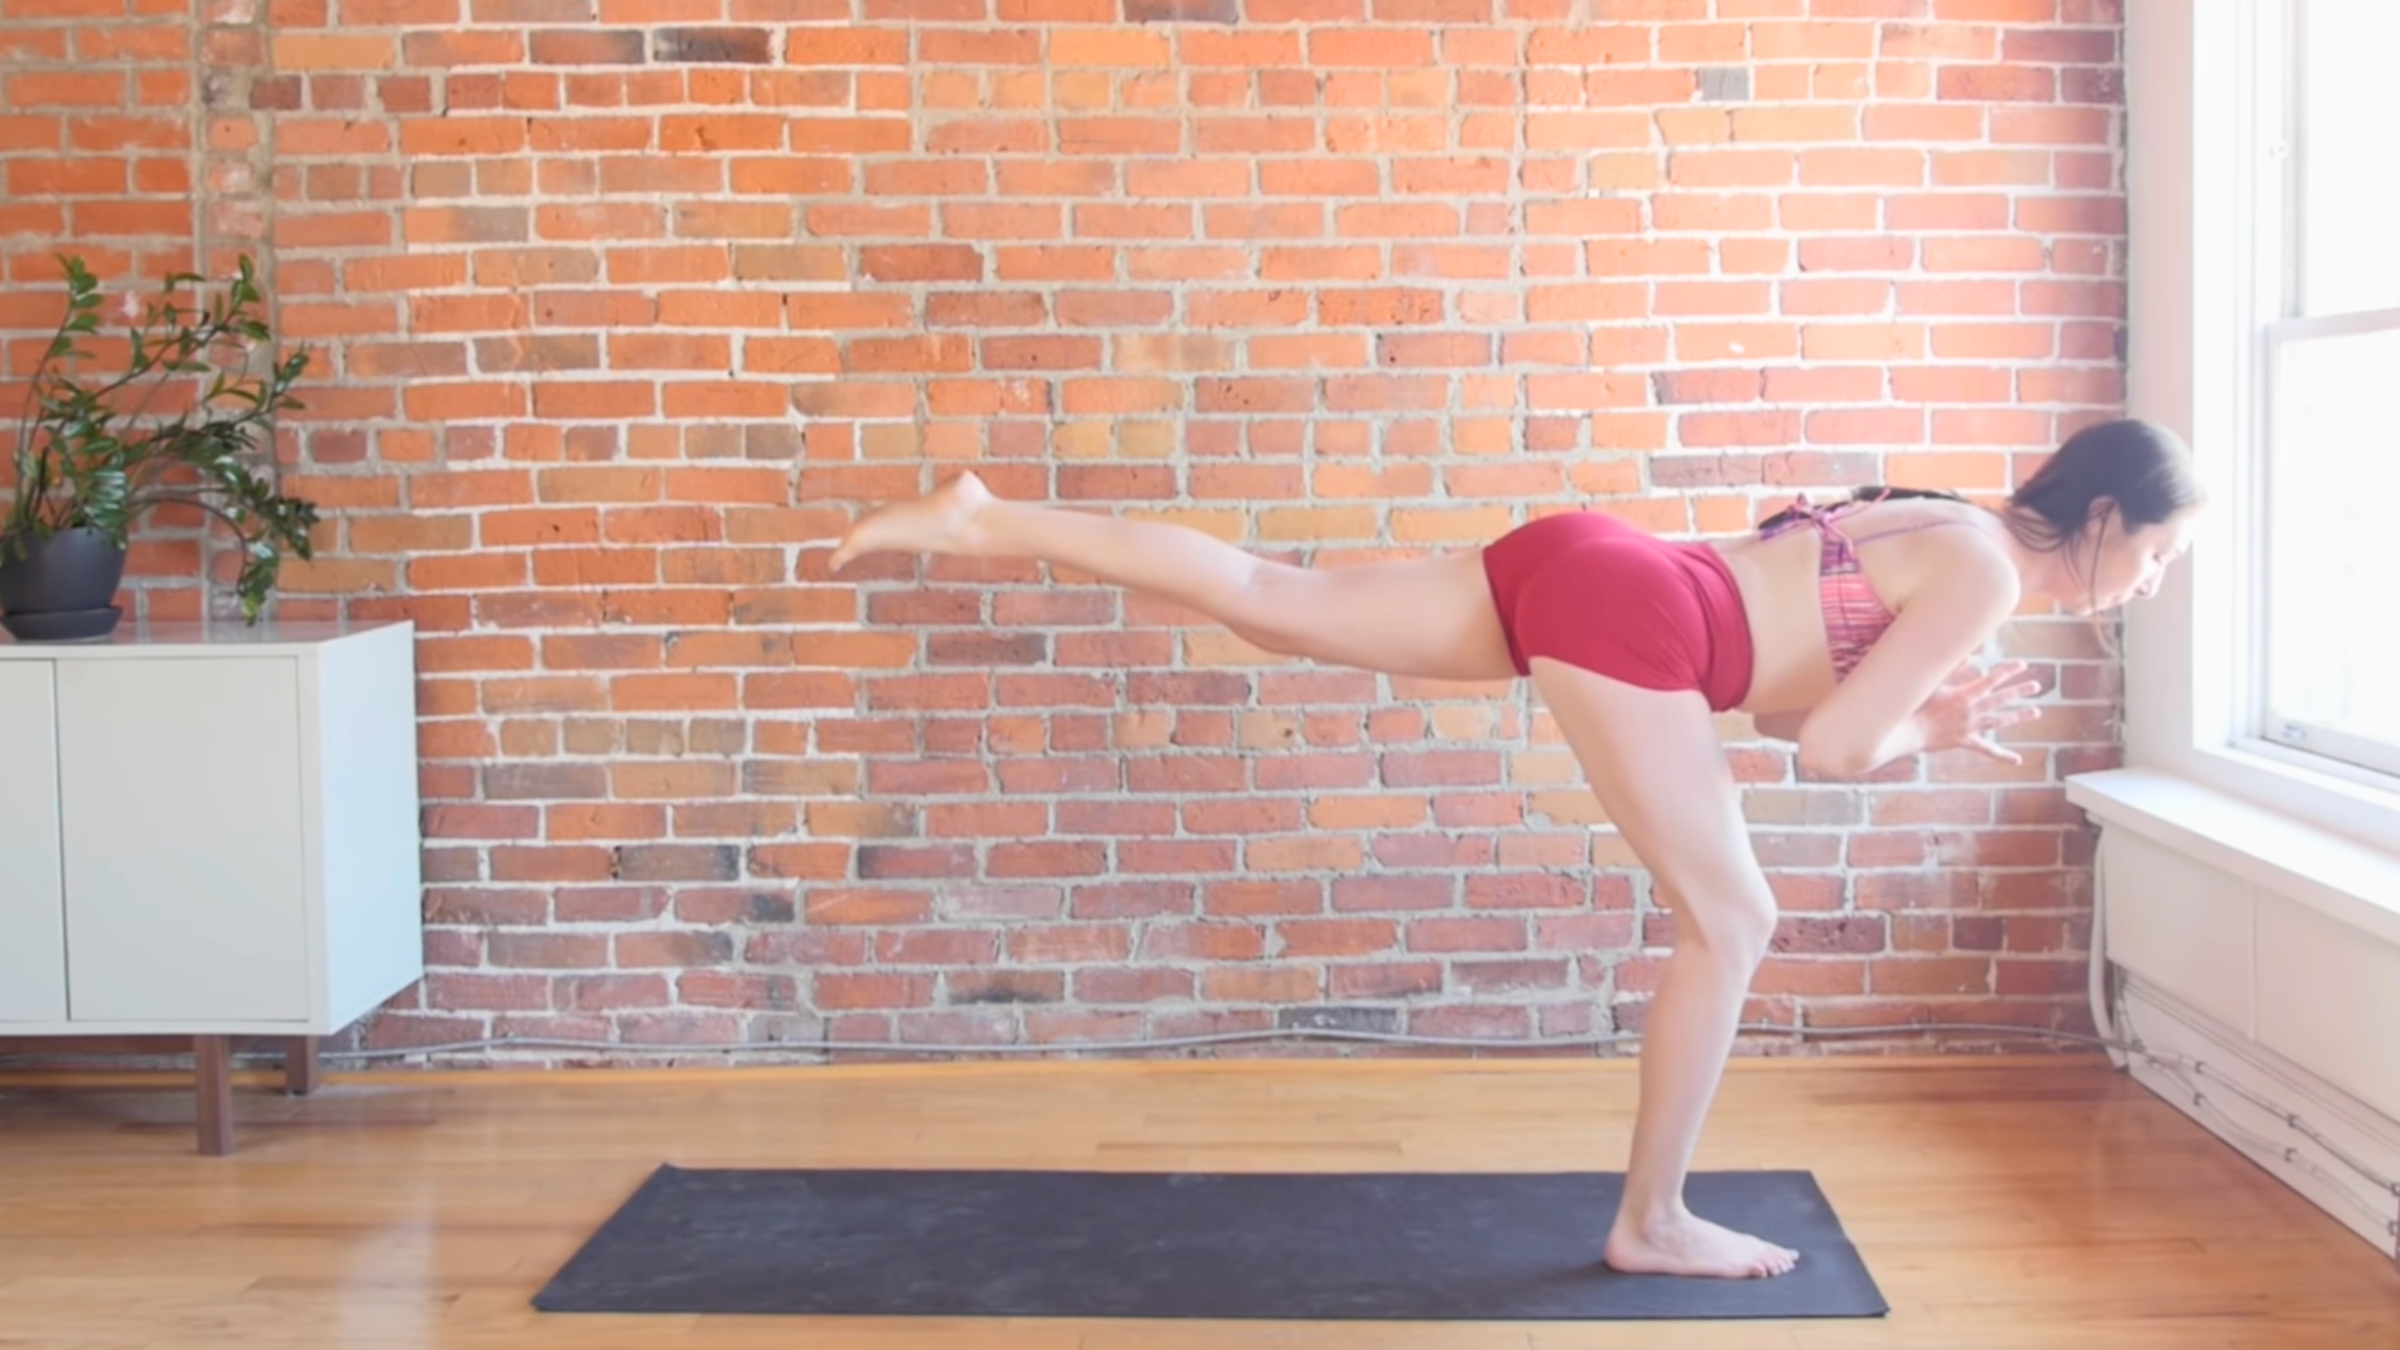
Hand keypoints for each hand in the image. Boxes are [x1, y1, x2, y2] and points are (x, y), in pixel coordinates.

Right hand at [1911, 660, 2042, 763]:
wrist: (1907, 731)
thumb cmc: (1914, 705)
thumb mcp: (1931, 683)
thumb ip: (1951, 669)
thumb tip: (1968, 656)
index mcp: (1965, 695)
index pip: (1992, 679)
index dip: (2008, 671)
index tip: (2022, 665)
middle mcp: (1972, 710)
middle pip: (2002, 698)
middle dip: (2020, 690)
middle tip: (2037, 686)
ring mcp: (1971, 727)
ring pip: (2000, 720)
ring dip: (2019, 715)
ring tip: (2036, 712)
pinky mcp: (1965, 741)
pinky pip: (1987, 750)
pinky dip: (2002, 755)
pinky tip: (2017, 760)